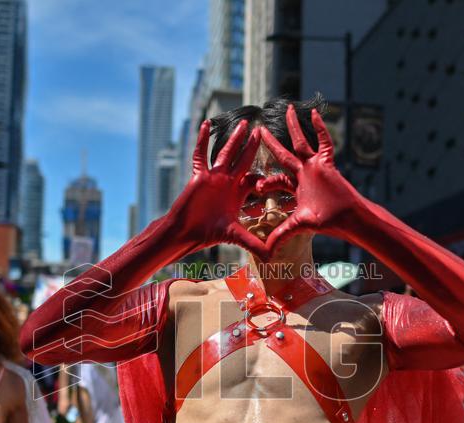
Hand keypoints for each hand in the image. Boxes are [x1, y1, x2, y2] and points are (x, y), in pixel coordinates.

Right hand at [168, 119, 265, 255]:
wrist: (186, 232)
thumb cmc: (208, 233)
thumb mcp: (235, 236)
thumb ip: (253, 243)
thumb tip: (272, 257)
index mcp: (237, 193)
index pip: (255, 179)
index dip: (265, 175)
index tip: (277, 168)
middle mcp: (227, 182)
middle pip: (243, 159)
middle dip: (252, 146)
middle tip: (262, 131)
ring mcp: (214, 177)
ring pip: (226, 152)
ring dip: (234, 138)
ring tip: (244, 124)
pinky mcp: (199, 175)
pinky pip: (201, 154)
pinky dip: (202, 140)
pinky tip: (205, 124)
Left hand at [257, 105, 358, 253]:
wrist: (348, 219)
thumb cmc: (328, 223)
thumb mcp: (299, 226)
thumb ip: (281, 235)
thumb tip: (265, 253)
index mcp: (295, 187)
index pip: (275, 179)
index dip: (264, 182)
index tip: (253, 185)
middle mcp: (303, 173)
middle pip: (284, 154)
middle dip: (271, 143)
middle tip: (259, 130)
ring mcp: (315, 166)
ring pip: (301, 142)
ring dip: (294, 127)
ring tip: (288, 109)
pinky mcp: (327, 163)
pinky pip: (323, 142)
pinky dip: (319, 129)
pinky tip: (314, 114)